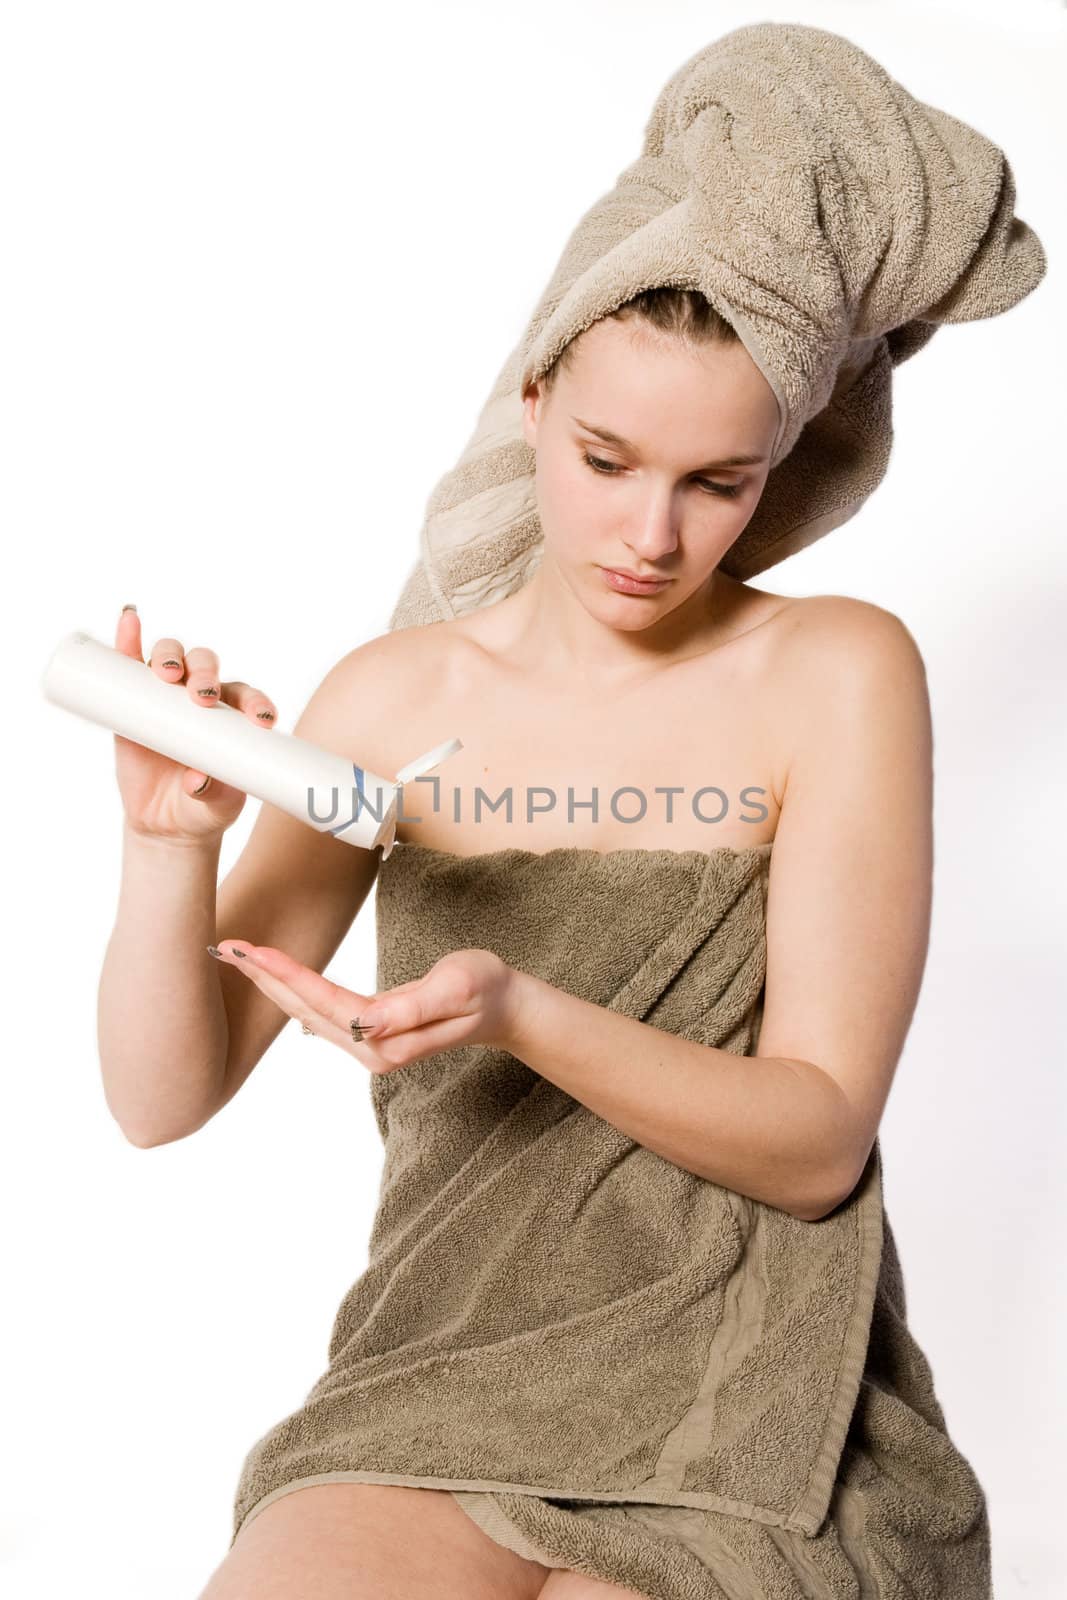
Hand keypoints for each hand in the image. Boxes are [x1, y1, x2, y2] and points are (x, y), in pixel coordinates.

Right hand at [113, 604, 279, 844]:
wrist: (165, 822)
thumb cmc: (202, 809)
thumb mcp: (216, 807)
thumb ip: (213, 795)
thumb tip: (196, 780)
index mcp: (234, 718)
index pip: (248, 697)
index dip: (256, 702)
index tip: (261, 719)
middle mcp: (203, 699)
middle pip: (207, 668)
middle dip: (206, 674)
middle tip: (202, 695)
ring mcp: (167, 697)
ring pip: (174, 660)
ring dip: (172, 656)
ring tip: (168, 673)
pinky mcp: (134, 700)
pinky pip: (131, 663)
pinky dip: (129, 639)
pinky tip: (130, 618)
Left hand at [208, 942, 522, 1071]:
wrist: (502, 1006)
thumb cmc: (482, 988)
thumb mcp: (456, 988)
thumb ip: (413, 1007)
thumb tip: (368, 1023)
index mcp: (386, 1039)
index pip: (324, 1002)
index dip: (287, 974)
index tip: (252, 950)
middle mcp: (369, 1049)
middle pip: (303, 1009)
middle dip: (263, 977)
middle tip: (224, 945)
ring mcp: (366, 1045)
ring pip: (304, 1012)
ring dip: (270, 983)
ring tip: (236, 955)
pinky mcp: (366, 1034)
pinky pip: (318, 1011)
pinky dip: (290, 989)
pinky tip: (271, 976)